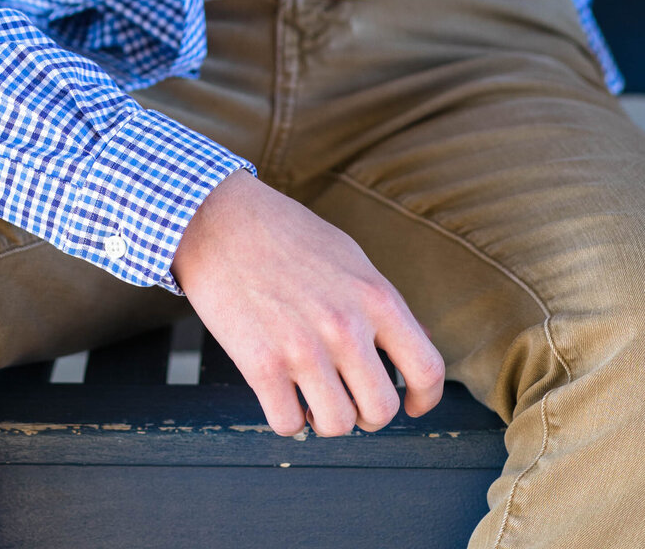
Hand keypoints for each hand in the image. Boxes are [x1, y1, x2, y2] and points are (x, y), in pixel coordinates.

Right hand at [171, 170, 443, 437]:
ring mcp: (303, 349)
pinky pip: (287, 424)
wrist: (218, 219)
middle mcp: (345, 327)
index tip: (411, 405)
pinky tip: (280, 393)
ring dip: (324, 418)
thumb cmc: (284, 233)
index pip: (426, 369)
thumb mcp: (349, 256)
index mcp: (375, 297)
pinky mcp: (261, 365)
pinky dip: (286, 418)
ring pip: (337, 426)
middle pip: (381, 411)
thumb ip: (382, 303)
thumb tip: (423, 340)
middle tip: (349, 398)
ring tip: (310, 394)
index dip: (424, 399)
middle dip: (367, 414)